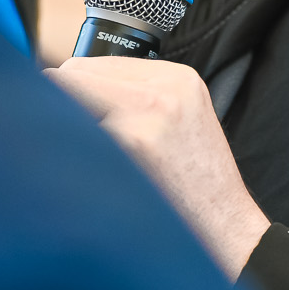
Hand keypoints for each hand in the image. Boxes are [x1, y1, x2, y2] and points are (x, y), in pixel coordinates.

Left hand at [48, 56, 270, 277]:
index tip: (67, 114)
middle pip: (75, 75)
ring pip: (67, 104)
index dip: (74, 90)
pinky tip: (96, 177)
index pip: (96, 62)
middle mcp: (163, 88)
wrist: (227, 227)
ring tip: (91, 162)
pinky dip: (71, 156)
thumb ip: (137, 95)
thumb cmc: (196, 182)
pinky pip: (74, 138)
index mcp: (178, 77)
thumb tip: (66, 83)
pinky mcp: (131, 144)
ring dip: (65, 131)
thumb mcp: (181, 118)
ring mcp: (147, 114)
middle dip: (62, 106)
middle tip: (72, 142)